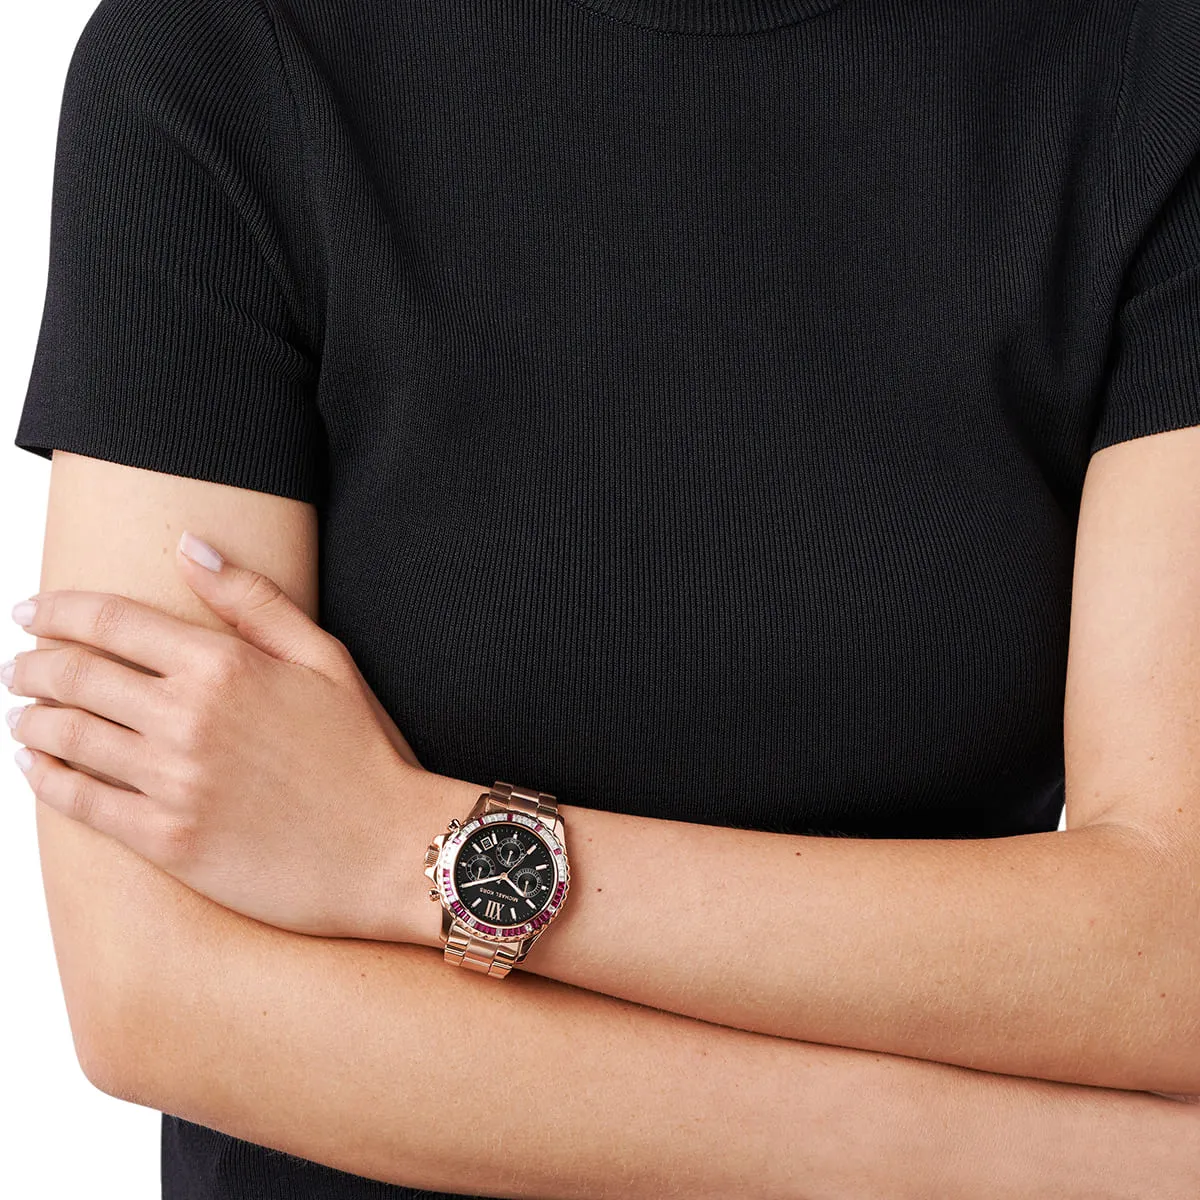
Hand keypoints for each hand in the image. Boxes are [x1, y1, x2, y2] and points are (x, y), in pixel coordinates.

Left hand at [5, 530, 433, 939]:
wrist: (389, 850)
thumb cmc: (363, 751)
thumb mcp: (326, 658)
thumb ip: (253, 600)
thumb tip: (188, 546)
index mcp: (226, 665)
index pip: (111, 621)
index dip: (58, 610)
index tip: (31, 610)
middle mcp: (190, 718)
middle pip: (75, 675)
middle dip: (33, 665)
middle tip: (21, 666)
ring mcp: (175, 782)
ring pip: (67, 737)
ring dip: (32, 719)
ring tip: (25, 714)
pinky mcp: (168, 841)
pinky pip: (80, 803)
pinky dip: (45, 778)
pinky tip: (38, 766)